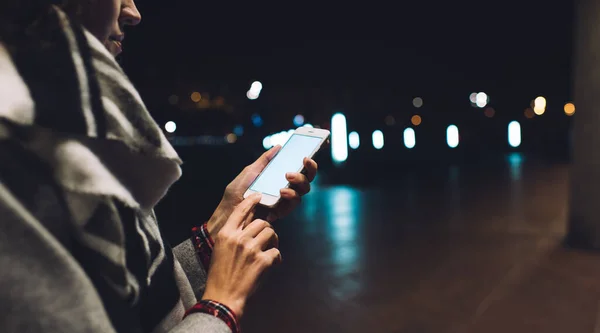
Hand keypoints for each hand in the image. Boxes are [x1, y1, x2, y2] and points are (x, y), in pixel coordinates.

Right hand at [202, 194, 280, 317]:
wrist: (223, 297)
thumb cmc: (220, 276)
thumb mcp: (220, 250)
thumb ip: (232, 236)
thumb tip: (248, 225)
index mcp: (225, 234)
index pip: (240, 210)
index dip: (251, 201)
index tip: (259, 197)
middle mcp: (238, 239)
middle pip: (261, 222)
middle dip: (267, 229)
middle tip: (267, 238)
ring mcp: (251, 249)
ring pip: (271, 233)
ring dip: (273, 241)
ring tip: (270, 250)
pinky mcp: (262, 261)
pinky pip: (276, 251)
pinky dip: (276, 258)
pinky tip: (272, 263)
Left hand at [207, 145, 317, 235]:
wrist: (228, 211)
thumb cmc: (236, 193)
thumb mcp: (250, 172)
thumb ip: (264, 160)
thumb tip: (279, 146)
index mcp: (279, 177)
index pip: (300, 169)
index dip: (308, 163)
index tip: (307, 155)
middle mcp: (285, 188)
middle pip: (306, 180)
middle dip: (309, 170)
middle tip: (302, 161)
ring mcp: (284, 201)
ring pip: (303, 191)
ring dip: (299, 182)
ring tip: (288, 177)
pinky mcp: (280, 212)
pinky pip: (292, 204)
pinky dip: (290, 196)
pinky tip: (282, 192)